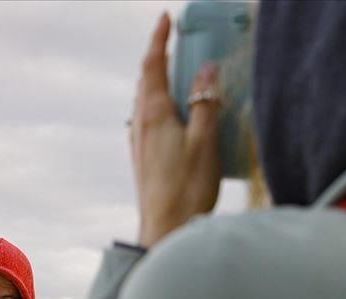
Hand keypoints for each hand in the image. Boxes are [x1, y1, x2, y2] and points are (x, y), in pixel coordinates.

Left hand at [130, 13, 220, 247]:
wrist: (164, 230)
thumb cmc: (187, 188)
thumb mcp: (205, 142)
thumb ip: (206, 103)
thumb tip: (206, 68)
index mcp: (154, 114)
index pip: (153, 66)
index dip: (159, 40)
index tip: (165, 19)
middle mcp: (140, 124)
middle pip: (146, 81)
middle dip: (158, 57)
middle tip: (174, 41)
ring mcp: (139, 142)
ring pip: (145, 100)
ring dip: (158, 80)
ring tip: (175, 71)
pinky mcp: (143, 157)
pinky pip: (148, 118)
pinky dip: (159, 103)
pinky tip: (173, 113)